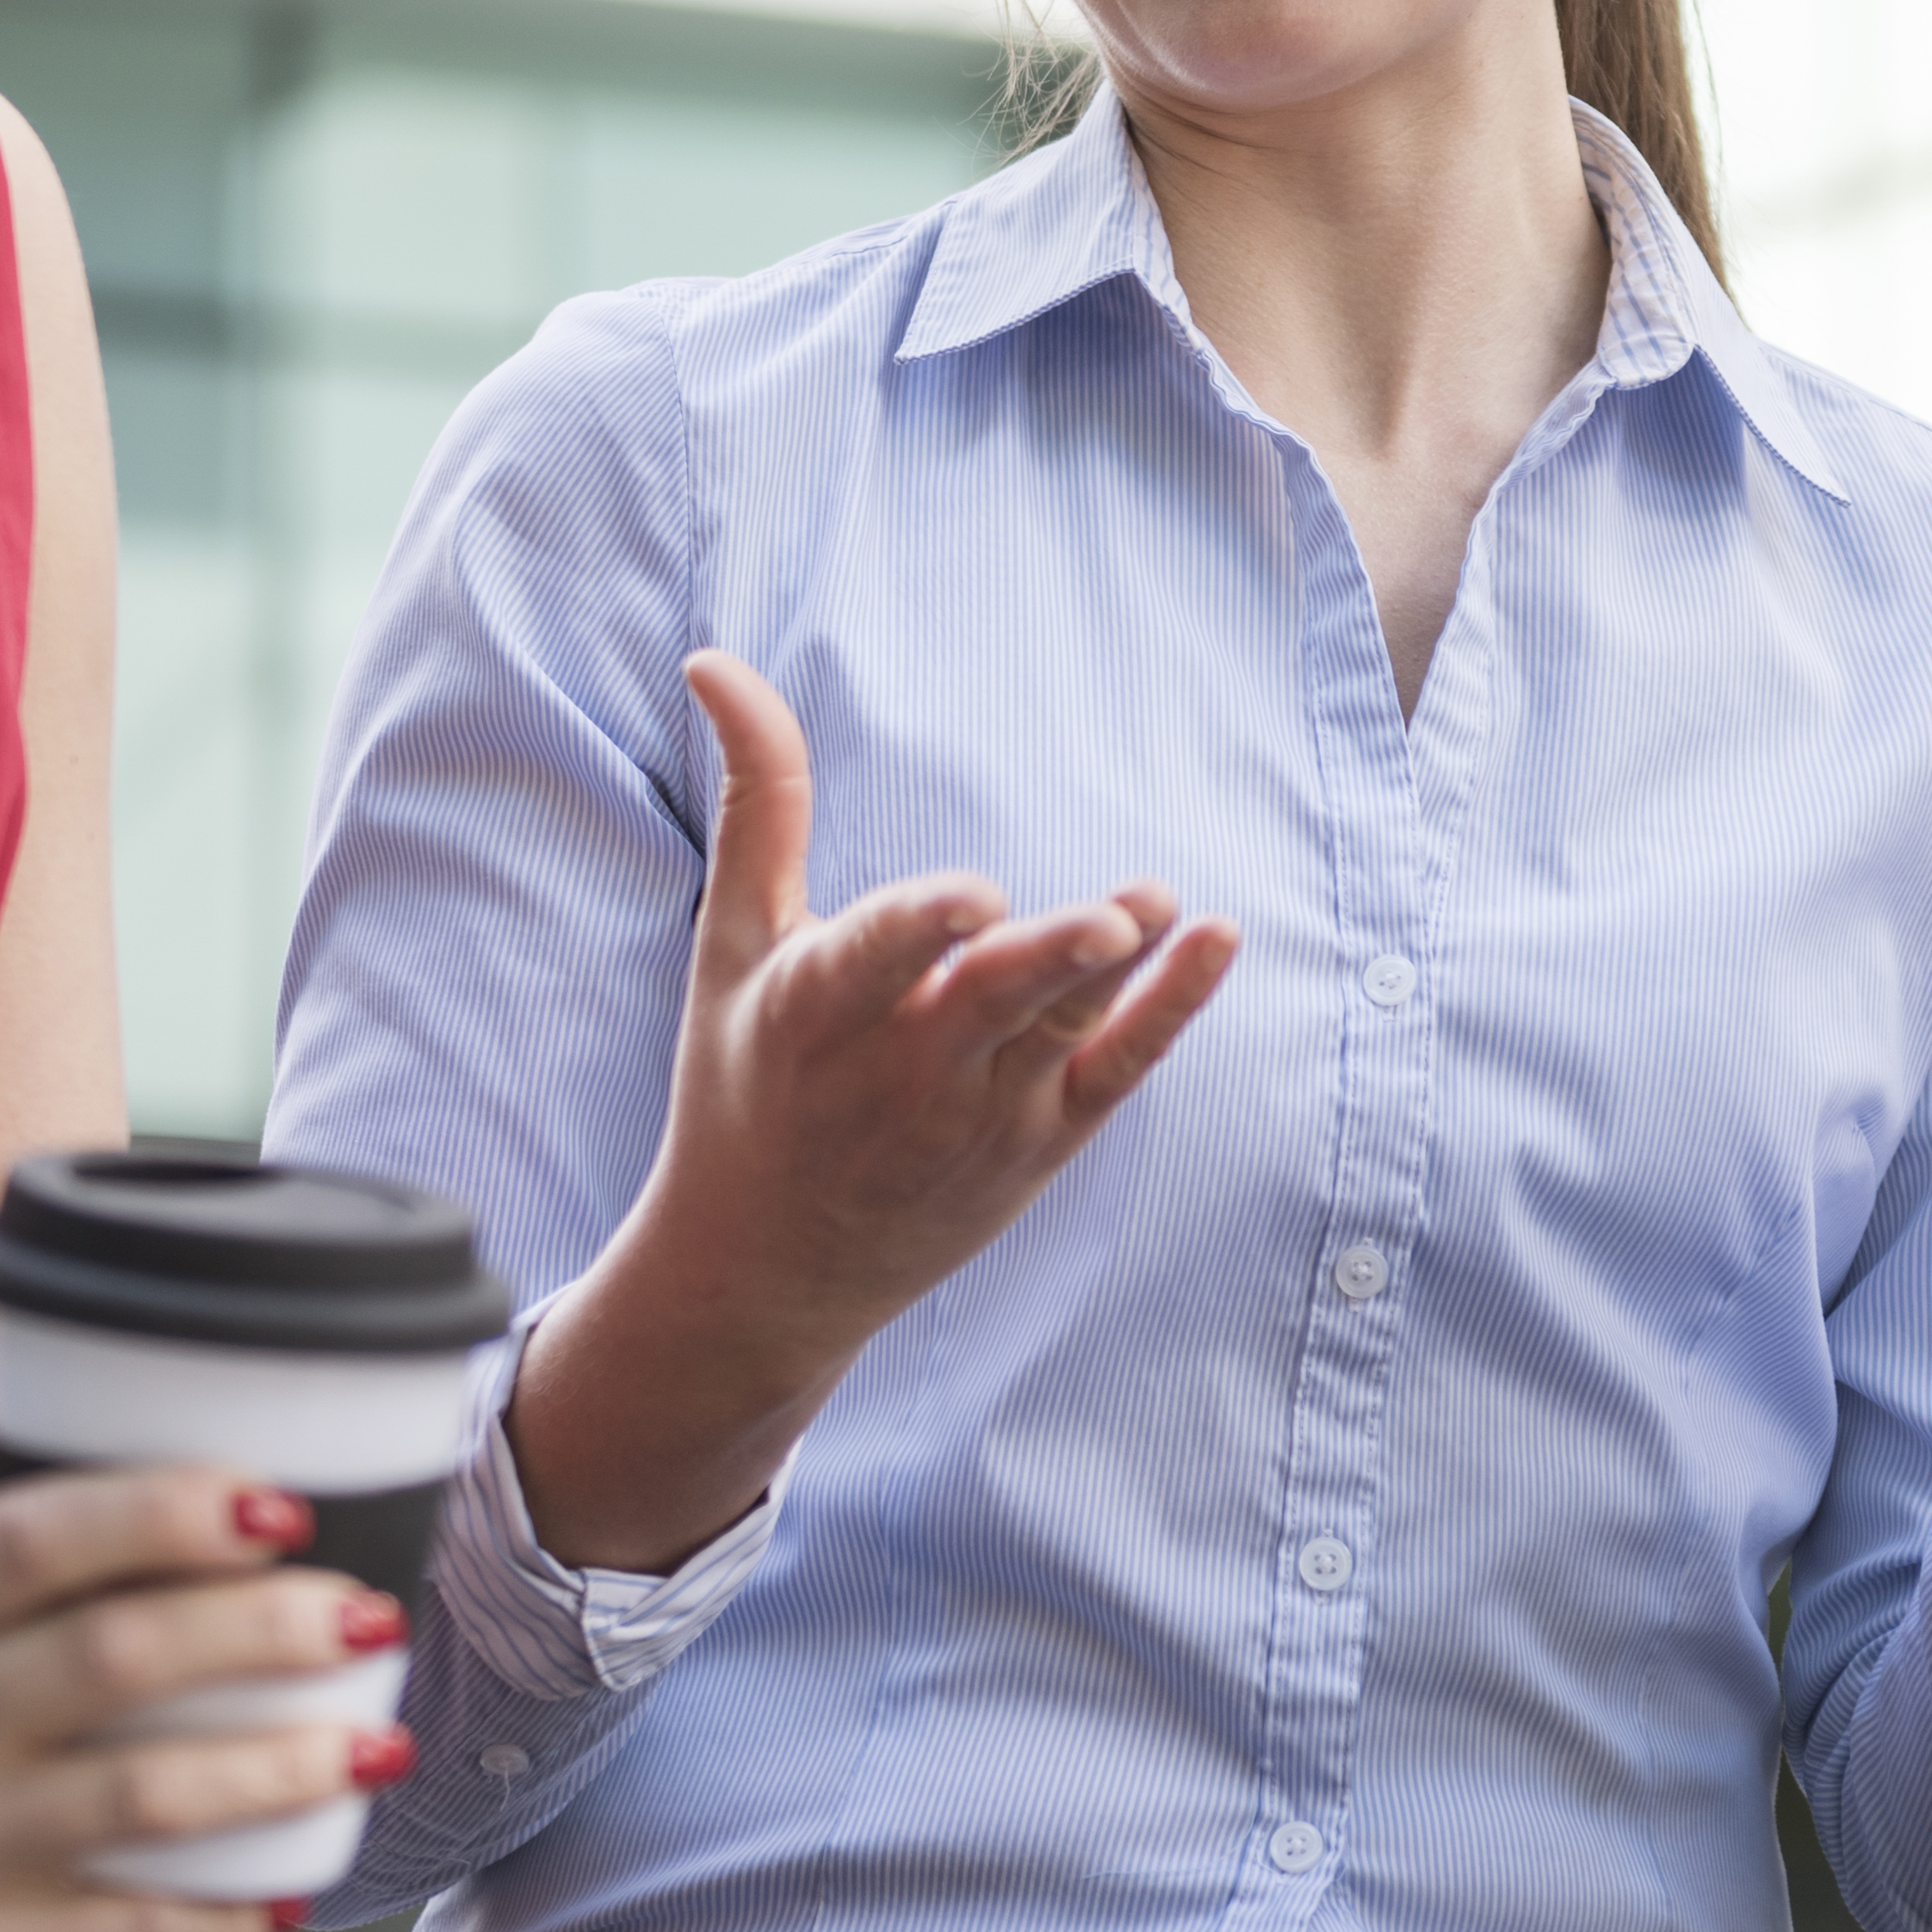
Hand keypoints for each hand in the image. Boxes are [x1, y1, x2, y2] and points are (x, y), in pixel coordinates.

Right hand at [0, 1465, 403, 1931]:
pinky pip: (133, 1925)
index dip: (167, 1509)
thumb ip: (14, 1582)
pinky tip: (290, 1886)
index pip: (30, 1538)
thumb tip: (231, 1513)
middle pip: (112, 1656)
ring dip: (284, 1767)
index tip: (282, 1504)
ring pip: (142, 1796)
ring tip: (379, 1747)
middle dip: (267, 1630)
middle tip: (370, 1620)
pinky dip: (229, 1905)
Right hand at [515, 651, 1239, 1566]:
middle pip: (987, 1007)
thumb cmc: (743, 1082)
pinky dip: (1167, 1017)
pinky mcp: (1041, 1144)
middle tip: (1117, 918)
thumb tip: (717, 660)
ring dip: (1118, 975)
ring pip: (1058, 1035)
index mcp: (810, 1015)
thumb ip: (758, 804)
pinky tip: (1214, 947)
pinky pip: (1113, 1075)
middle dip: (1049, 963)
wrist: (765, 1272)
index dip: (924, 930)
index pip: (873, 964)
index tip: (975, 897)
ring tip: (1164, 910)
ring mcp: (978, 1115)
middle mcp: (898, 1073)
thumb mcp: (732, 946)